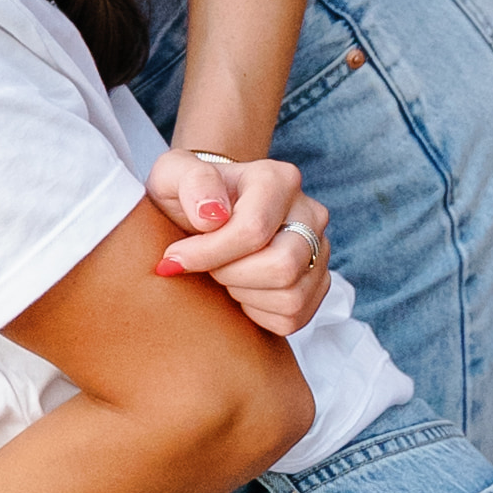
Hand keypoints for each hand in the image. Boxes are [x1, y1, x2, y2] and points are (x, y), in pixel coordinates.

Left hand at [145, 144, 330, 331]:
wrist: (207, 214)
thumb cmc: (188, 196)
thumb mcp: (172, 175)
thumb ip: (191, 182)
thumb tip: (212, 214)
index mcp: (278, 180)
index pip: (253, 230)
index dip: (208, 253)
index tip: (175, 256)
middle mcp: (309, 213)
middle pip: (282, 266)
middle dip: (230, 275)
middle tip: (207, 266)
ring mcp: (319, 250)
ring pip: (290, 296)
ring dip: (243, 294)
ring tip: (225, 273)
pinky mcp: (317, 284)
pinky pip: (292, 317)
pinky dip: (258, 312)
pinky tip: (241, 288)